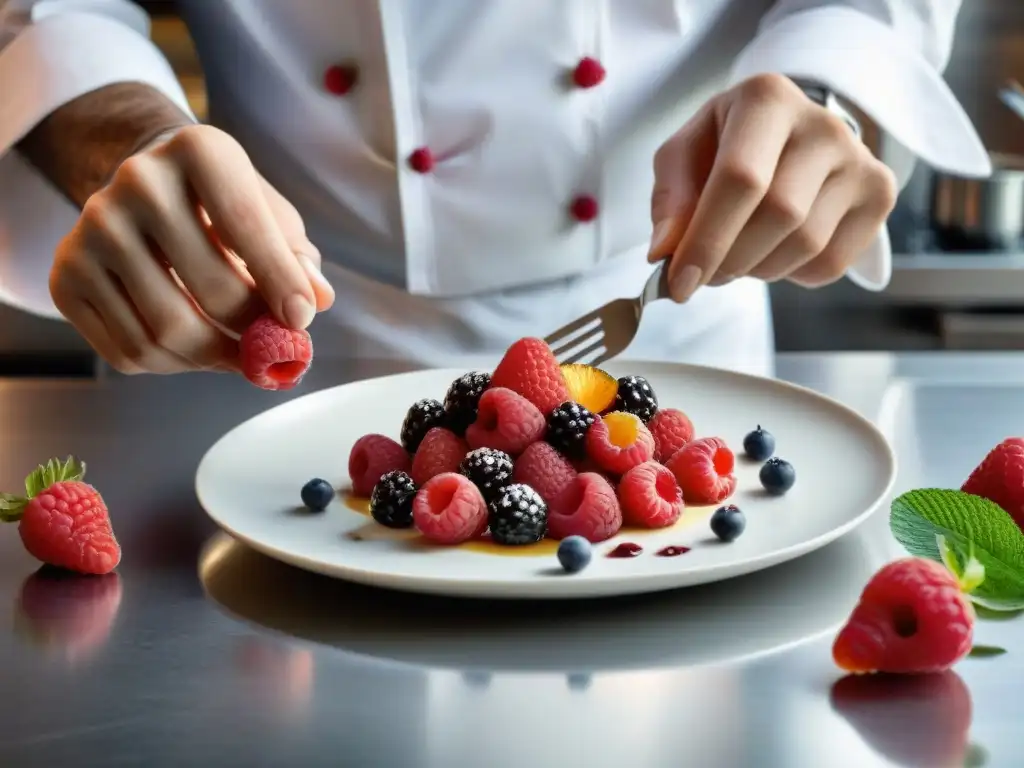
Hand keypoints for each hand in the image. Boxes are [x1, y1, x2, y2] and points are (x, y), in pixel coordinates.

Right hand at [49, 125, 334, 373]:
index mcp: (199, 151)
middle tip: (273, 351)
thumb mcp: (271, 216)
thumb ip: (297, 257)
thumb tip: (317, 298)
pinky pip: (128, 352)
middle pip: (209, 290)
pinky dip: (172, 366)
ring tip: (237, 354)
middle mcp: (137, 180)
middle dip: (252, 333)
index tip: (301, 320)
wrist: (149, 190)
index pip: (246, 225)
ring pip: (165, 333)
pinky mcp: (66, 274)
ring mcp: (92, 227)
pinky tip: (193, 348)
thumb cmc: (226, 207)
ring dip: (213, 359)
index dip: (279, 281)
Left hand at [648, 73, 896, 300]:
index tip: (678, 282)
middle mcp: (823, 124)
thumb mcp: (685, 156)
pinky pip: (831, 263)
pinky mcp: (880, 195)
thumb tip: (665, 252)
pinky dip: (791, 274)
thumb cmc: (726, 146)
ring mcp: (860, 159)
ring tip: (738, 255)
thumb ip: (670, 200)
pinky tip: (774, 250)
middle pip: (778, 214)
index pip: (741, 178)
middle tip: (704, 274)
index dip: (707, 239)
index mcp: (767, 99)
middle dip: (730, 260)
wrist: (788, 135)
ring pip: (805, 244)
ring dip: (757, 269)